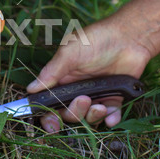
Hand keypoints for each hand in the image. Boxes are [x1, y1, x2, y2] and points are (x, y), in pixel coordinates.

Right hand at [26, 19, 150, 131]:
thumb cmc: (95, 40)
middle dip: (73, 112)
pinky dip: (111, 118)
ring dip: (92, 116)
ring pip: (88, 117)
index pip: (49, 102)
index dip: (48, 115)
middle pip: (68, 113)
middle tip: (84, 100)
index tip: (52, 121)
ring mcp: (95, 94)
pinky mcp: (114, 97)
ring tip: (100, 105)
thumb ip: (50, 73)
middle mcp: (76, 89)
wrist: (129, 37)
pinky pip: (110, 115)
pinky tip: (112, 114)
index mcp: (61, 79)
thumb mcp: (68, 53)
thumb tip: (30, 89)